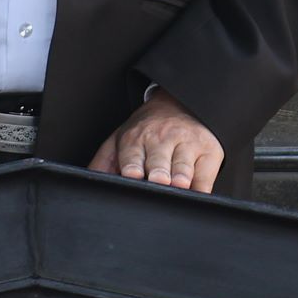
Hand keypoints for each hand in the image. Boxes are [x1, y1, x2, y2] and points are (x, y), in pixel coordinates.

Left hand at [89, 91, 223, 191]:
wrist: (181, 103)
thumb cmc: (147, 131)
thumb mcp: (121, 139)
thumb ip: (103, 163)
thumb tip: (88, 185)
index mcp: (136, 138)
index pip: (132, 155)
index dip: (132, 166)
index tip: (131, 175)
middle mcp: (162, 139)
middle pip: (159, 162)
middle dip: (158, 172)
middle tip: (157, 180)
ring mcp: (187, 145)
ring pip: (183, 167)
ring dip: (180, 176)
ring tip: (178, 183)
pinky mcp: (209, 153)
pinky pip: (205, 177)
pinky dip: (201, 188)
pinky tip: (196, 194)